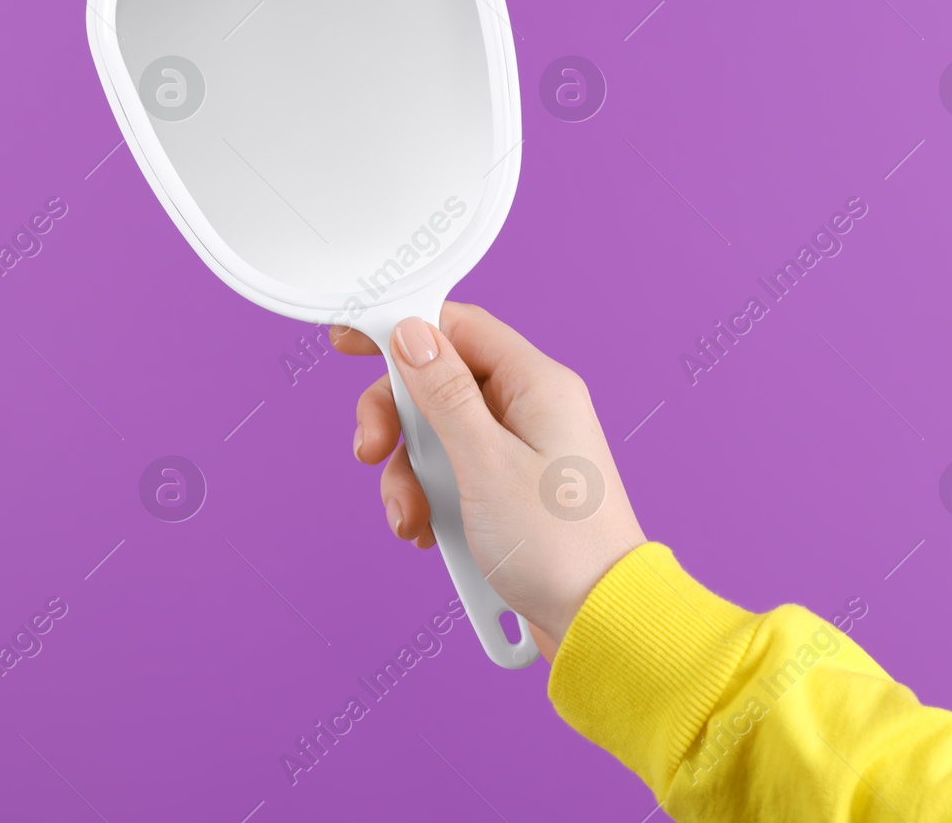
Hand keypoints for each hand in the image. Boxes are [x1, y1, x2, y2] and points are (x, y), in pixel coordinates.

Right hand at [333, 302, 645, 660]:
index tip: (352, 342)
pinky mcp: (510, 493)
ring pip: (438, 437)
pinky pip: (453, 477)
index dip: (402, 329)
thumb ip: (444, 394)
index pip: (458, 327)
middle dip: (396, 420)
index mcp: (536, 385)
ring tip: (410, 517)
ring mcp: (520, 453)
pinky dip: (430, 501)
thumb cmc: (559, 546)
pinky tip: (427, 532)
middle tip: (371, 450)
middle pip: (439, 385)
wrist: (599, 623)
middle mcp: (531, 410)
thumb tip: (413, 334)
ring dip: (409, 476)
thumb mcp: (484, 462)